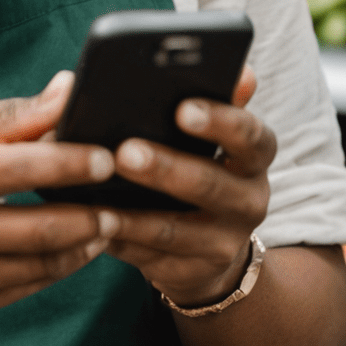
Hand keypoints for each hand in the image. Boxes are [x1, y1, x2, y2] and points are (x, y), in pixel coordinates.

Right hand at [0, 72, 118, 327]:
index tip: (111, 157)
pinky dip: (54, 269)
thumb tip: (68, 90)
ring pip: (39, 265)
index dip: (74, 163)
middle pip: (41, 226)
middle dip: (92, 214)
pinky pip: (22, 289)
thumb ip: (10, 115)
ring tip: (106, 224)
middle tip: (124, 200)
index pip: (24, 168)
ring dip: (82, 246)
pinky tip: (71, 249)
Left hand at [103, 65, 274, 309]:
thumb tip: (242, 70)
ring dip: (134, 213)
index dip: (221, 122)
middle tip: (125, 150)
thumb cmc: (199, 165)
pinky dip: (120, 241)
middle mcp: (250, 200)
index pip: (251, 136)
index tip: (183, 108)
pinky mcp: (193, 274)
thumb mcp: (212, 136)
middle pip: (211, 184)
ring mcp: (223, 242)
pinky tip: (91, 224)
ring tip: (97, 196)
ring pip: (176, 229)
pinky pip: (151, 259)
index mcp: (254, 156)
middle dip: (166, 167)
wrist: (209, 248)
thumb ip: (219, 100)